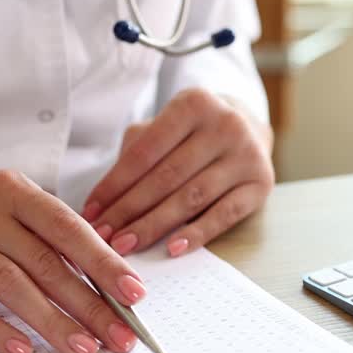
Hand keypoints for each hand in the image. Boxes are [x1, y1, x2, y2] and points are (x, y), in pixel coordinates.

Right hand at [0, 158, 145, 352]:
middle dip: (89, 305)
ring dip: (51, 321)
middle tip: (120, 337)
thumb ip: (49, 230)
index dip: (104, 263)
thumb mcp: (9, 198)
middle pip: (45, 263)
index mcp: (14, 191)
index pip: (68, 229)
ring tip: (84, 349)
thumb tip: (104, 276)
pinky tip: (22, 350)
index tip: (134, 295)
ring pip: (10, 284)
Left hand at [82, 88, 274, 257]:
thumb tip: (103, 204)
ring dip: (154, 226)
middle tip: (103, 237)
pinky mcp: (261, 185)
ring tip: (126, 246)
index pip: (145, 152)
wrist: (249, 126)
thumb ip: (135, 154)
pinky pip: (223, 215)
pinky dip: (196, 234)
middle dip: (129, 211)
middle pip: (166, 177)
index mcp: (193, 103)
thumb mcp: (163, 127)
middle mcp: (225, 125)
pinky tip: (171, 249)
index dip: (114, 185)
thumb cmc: (191, 132)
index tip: (91, 212)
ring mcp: (247, 155)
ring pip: (191, 198)